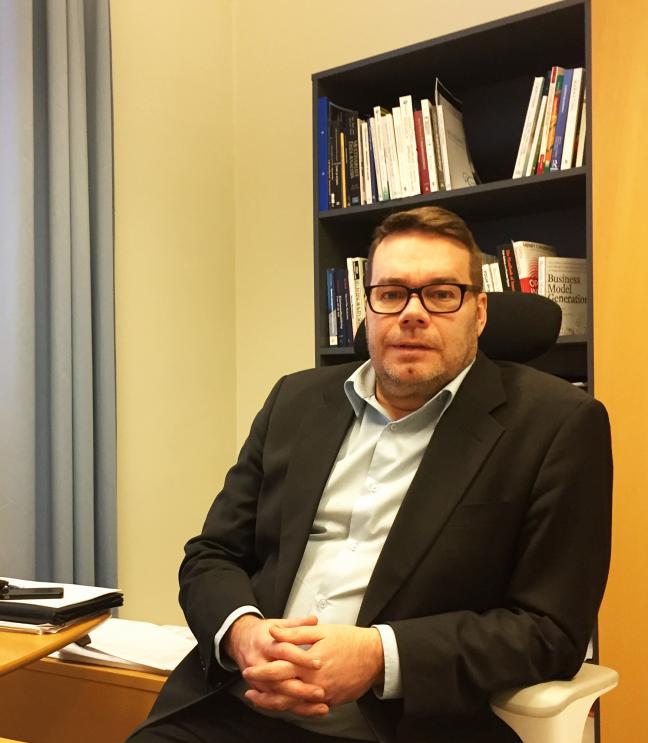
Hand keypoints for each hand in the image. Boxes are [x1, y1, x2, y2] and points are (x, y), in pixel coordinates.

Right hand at [225, 614, 328, 716]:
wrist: (239, 640)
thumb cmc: (262, 633)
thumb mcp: (278, 624)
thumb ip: (297, 624)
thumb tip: (314, 620)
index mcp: (266, 643)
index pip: (284, 651)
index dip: (301, 658)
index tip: (319, 663)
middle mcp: (260, 662)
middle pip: (279, 678)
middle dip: (300, 688)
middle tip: (320, 692)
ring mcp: (257, 679)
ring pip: (277, 695)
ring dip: (298, 703)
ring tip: (319, 706)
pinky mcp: (259, 689)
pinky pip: (274, 702)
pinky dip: (290, 708)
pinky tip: (307, 710)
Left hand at [243, 624, 383, 708]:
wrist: (375, 656)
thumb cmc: (349, 640)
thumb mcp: (321, 632)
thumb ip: (294, 634)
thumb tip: (273, 632)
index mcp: (309, 665)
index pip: (278, 671)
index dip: (261, 673)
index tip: (248, 672)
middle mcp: (315, 684)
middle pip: (282, 694)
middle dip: (264, 694)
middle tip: (249, 692)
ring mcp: (324, 696)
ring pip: (294, 705)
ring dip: (276, 704)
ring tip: (262, 701)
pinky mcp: (332, 701)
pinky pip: (309, 707)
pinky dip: (295, 706)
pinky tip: (287, 701)